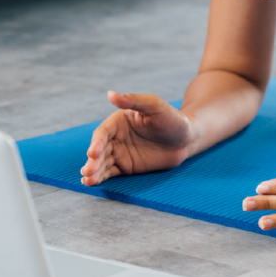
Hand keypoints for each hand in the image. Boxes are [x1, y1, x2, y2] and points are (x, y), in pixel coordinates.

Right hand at [81, 91, 195, 185]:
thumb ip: (133, 100)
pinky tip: (93, 182)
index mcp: (119, 121)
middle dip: (93, 160)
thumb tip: (110, 94)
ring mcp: (120, 152)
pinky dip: (101, 177)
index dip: (96, 142)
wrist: (186, 139)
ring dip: (94, 171)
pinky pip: (111, 172)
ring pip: (103, 162)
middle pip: (100, 149)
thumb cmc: (172, 118)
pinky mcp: (126, 166)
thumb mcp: (154, 105)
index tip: (93, 152)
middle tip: (88, 171)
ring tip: (88, 180)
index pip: (103, 132)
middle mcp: (116, 136)